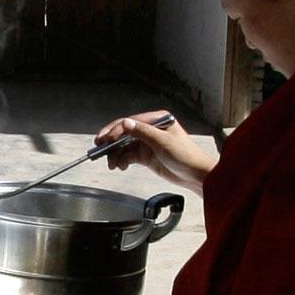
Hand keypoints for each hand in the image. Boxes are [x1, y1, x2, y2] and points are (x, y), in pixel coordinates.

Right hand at [92, 111, 217, 191]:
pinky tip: (120, 166)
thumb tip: (126, 123)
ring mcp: (148, 143)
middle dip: (112, 142)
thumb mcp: (162, 142)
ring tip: (111, 164)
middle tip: (99, 149)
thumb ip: (143, 132)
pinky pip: (130, 156)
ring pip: (125, 146)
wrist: (195, 175)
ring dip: (116, 154)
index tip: (105, 139)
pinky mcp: (147, 155)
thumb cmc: (186, 156)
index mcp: (157, 120)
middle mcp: (151, 129)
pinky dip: (123, 160)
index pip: (131, 122)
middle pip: (125, 133)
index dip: (115, 130)